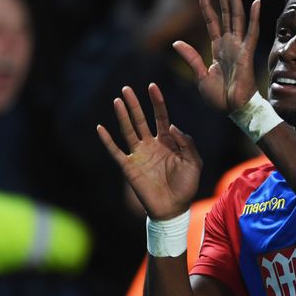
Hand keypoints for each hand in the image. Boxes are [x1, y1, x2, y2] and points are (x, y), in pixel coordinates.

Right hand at [97, 84, 201, 220]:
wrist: (173, 208)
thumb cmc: (186, 186)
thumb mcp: (194, 163)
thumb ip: (187, 143)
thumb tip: (172, 126)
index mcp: (167, 142)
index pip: (161, 117)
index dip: (157, 102)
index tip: (153, 87)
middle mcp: (151, 145)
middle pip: (141, 120)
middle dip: (135, 104)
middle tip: (127, 88)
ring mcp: (139, 155)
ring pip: (128, 130)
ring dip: (122, 116)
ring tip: (117, 100)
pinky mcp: (129, 167)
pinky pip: (116, 151)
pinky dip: (107, 140)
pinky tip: (101, 128)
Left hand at [173, 0, 261, 113]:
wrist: (234, 110)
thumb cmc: (219, 98)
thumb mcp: (200, 76)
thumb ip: (191, 58)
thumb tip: (176, 42)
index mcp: (217, 48)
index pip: (211, 20)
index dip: (207, 4)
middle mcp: (229, 43)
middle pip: (225, 12)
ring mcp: (239, 46)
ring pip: (237, 16)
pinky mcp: (247, 53)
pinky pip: (252, 32)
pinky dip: (254, 17)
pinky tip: (256, 1)